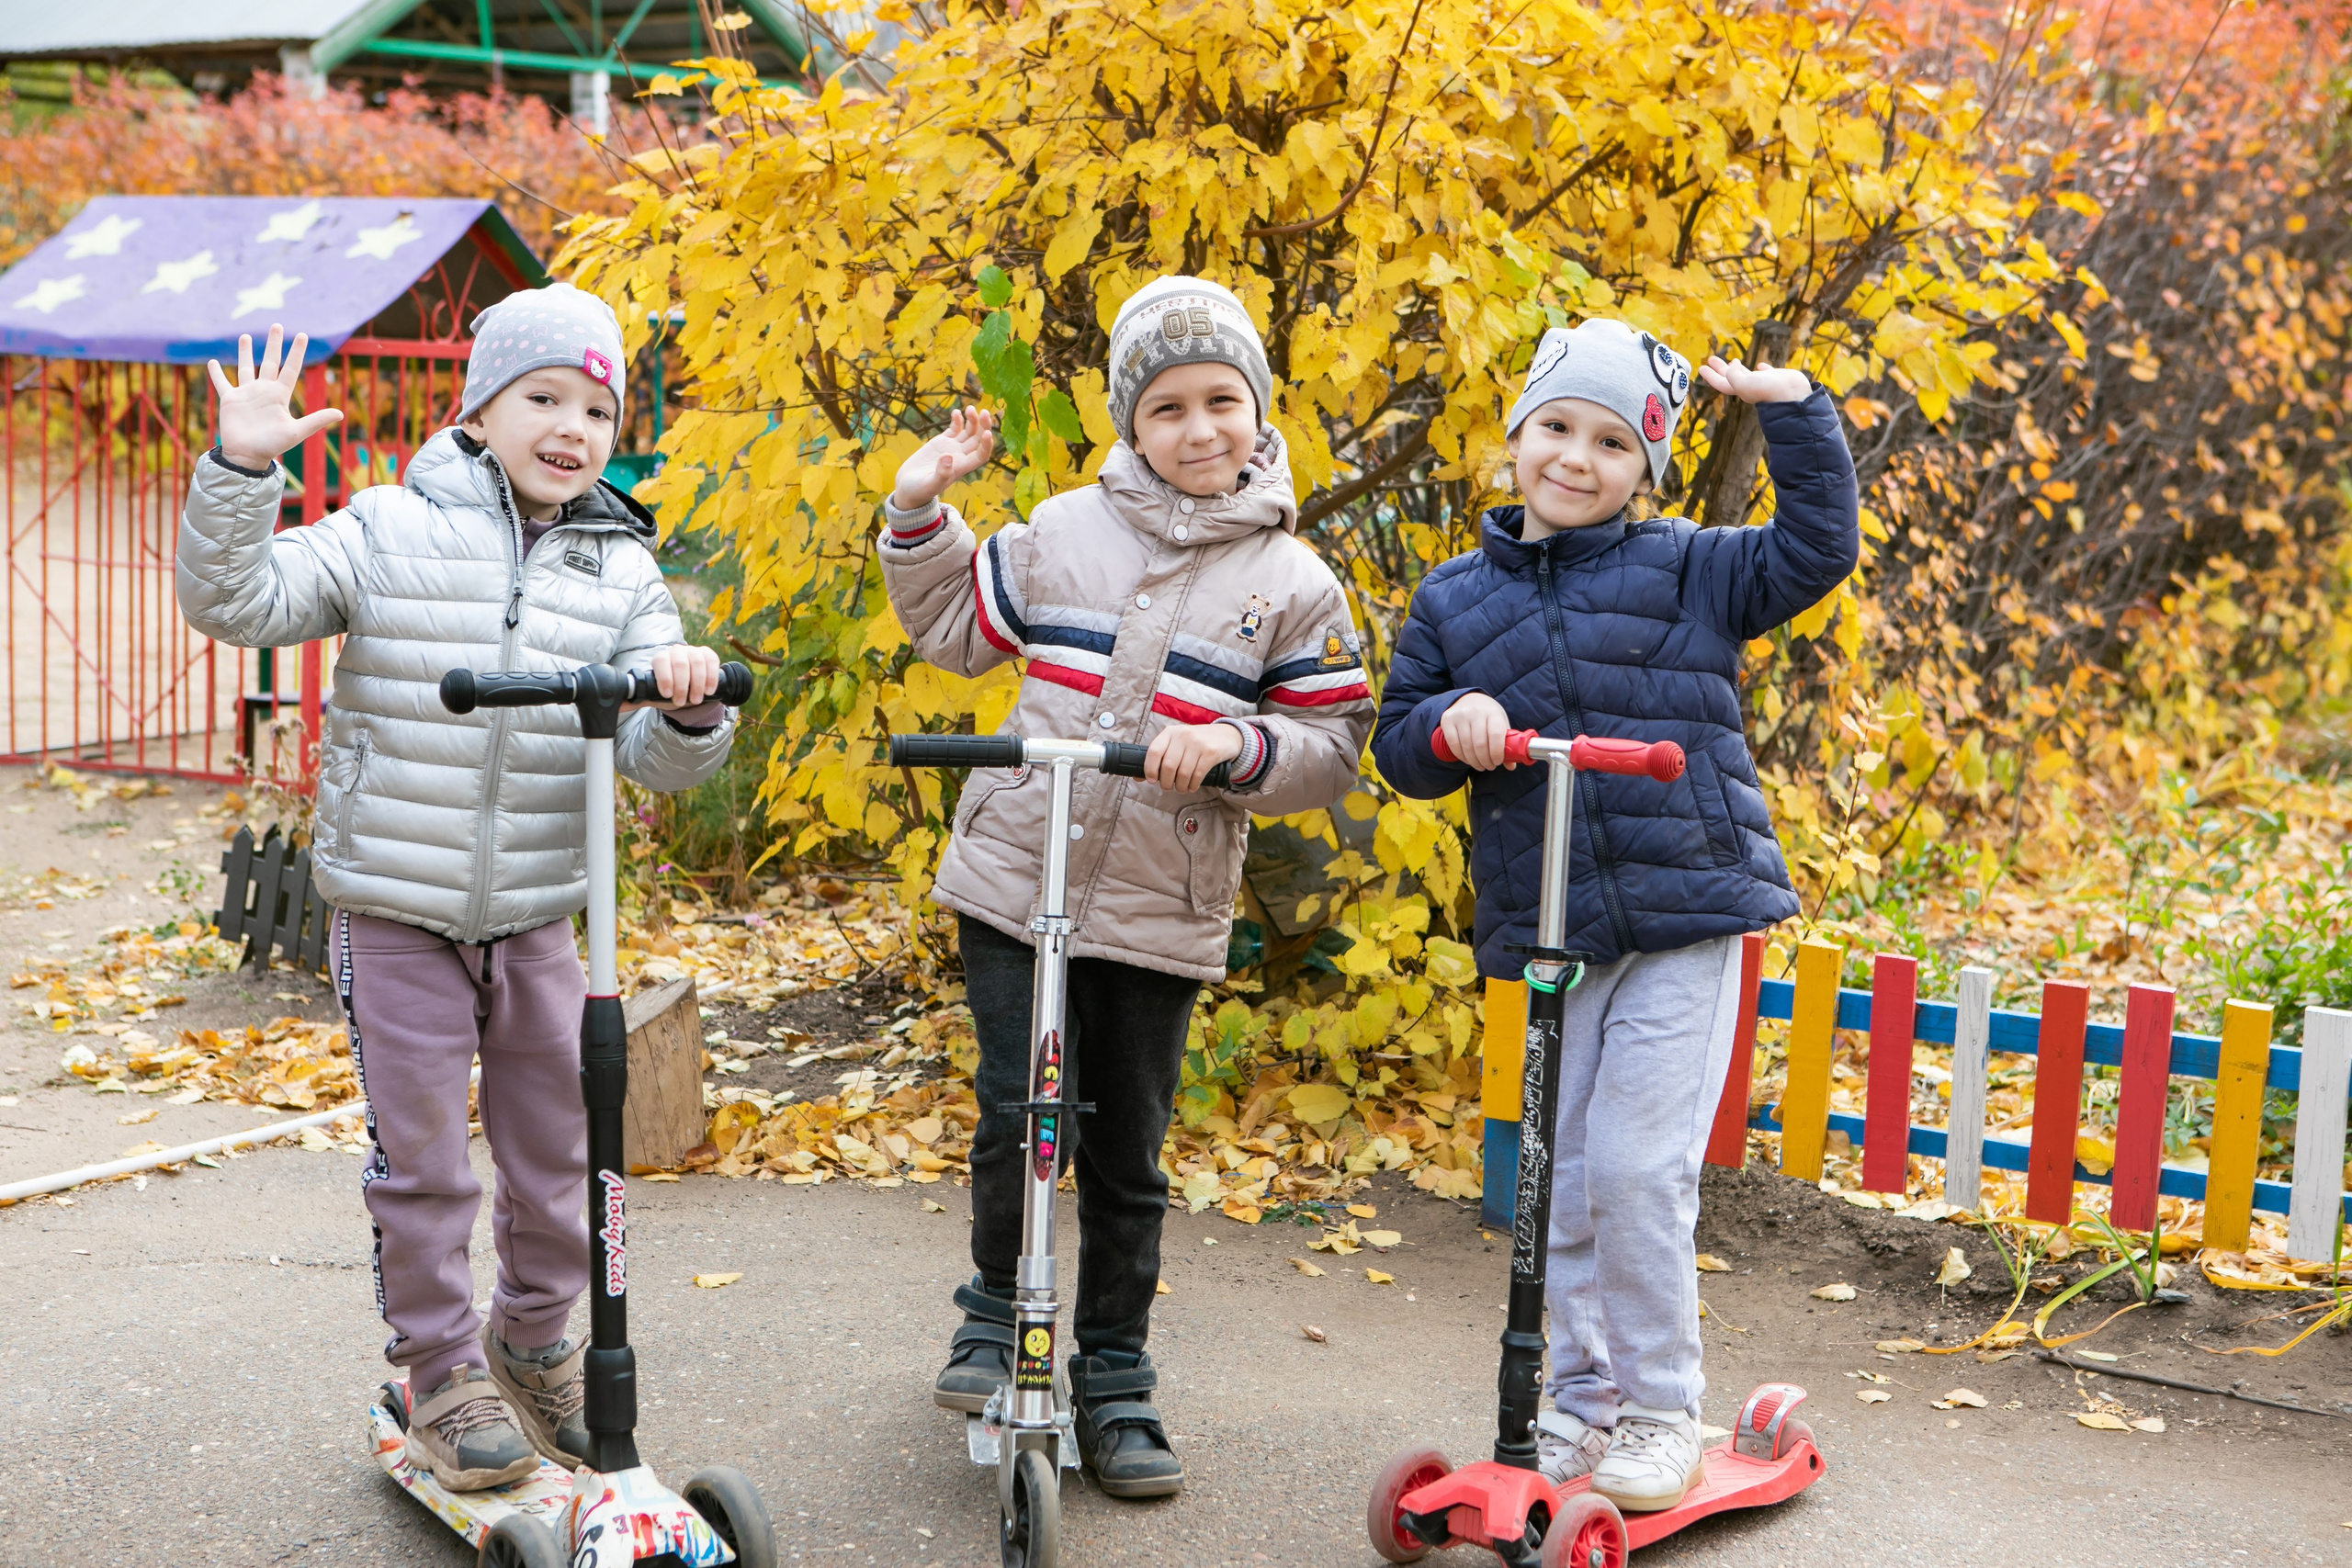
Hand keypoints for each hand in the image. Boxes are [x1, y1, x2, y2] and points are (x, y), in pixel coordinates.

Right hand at [206, 325, 342, 470]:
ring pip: (246, 367)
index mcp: (280, 395)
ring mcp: (246, 394)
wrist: (248, 456)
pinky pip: (222, 383)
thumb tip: (341, 413)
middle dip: (274, 344)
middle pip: (270, 361)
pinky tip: (211, 361)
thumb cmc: (272, 445)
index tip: (303, 335)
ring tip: (245, 336)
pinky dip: (216, 373)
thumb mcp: (297, 432)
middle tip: (277, 325)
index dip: (297, 352)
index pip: (290, 368)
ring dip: (244, 352)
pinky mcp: (229, 399)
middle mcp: (264, 390)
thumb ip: (316, 420)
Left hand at [622, 644, 722, 711]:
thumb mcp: (652, 696)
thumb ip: (635, 700)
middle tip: (682, 702)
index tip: (667, 695)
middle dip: (682, 685)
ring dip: (697, 683)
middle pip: (680, 663)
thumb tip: (615, 705)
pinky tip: (709, 690)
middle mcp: (676, 652)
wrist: (689, 688)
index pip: (661, 661)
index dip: (665, 677)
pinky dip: (711, 677)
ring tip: (696, 700)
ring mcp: (693, 651)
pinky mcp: (708, 655)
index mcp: (660, 659)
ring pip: (697, 662)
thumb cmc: (669, 690)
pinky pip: (711, 661)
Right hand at [890, 407, 998, 512]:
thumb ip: (941, 473)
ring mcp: (952, 448)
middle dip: (984, 426)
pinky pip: (954, 429)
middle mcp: (960, 457)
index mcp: (961, 468)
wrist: (907, 487)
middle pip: (978, 440)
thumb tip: (948, 457)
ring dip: (972, 420)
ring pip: (968, 432)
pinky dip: (957, 420)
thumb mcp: (929, 485)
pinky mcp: (941, 442)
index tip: (987, 433)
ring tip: (969, 408)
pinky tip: (956, 412)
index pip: (981, 455)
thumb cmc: (919, 491)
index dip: (987, 445)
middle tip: (984, 412)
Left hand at [1144, 722, 1242, 792]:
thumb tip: (1138, 777)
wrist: (1226, 735)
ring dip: (1180, 786)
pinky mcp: (1210, 753)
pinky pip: (1197, 775)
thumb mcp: (1176, 744)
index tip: (1151, 780)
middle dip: (1166, 782)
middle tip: (1168, 787)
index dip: (1150, 769)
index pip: (1154, 751)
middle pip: (1168, 766)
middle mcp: (1182, 735)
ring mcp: (1197, 743)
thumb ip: (1160, 758)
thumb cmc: (1196, 742)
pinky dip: (1192, 785)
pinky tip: (1192, 786)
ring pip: (1183, 773)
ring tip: (1181, 788)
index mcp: (1170, 733)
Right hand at [1440, 692, 1515, 770]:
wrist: (1470, 699)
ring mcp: (1460, 715)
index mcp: (1493, 712)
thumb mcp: (1500, 724)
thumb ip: (1506, 744)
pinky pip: (1454, 744)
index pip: (1495, 735)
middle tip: (1489, 766)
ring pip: (1466, 746)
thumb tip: (1511, 766)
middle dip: (1485, 760)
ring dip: (1474, 761)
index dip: (1497, 752)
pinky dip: (1461, 756)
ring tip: (1480, 765)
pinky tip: (1468, 760)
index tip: (1498, 762)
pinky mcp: (1447, 720)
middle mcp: (1476, 711)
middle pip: (1480, 744)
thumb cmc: (1488, 716)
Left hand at [1698, 354, 1811, 405]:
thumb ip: (1733, 375)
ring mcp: (1764, 382)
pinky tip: (1761, 365)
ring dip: (1738, 367)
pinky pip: (1766, 372)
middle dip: (1720, 368)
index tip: (1701, 367)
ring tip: (1733, 359)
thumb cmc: (1768, 391)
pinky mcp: (1777, 378)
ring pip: (1747, 373)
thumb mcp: (1744, 383)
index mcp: (1740, 390)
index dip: (1710, 376)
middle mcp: (1750, 387)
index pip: (1720, 383)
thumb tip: (1732, 365)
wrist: (1794, 395)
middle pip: (1730, 377)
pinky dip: (1762, 368)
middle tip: (1710, 359)